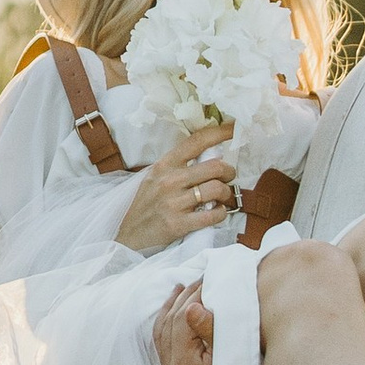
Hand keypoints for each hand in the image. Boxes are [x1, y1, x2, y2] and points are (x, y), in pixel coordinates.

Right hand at [118, 125, 240, 253]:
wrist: (129, 236)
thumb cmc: (146, 205)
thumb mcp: (155, 177)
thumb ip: (178, 166)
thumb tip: (210, 155)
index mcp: (164, 165)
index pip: (196, 141)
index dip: (220, 132)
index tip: (235, 128)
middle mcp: (170, 180)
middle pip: (215, 167)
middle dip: (229, 172)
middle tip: (228, 178)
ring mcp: (174, 203)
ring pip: (217, 189)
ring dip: (227, 194)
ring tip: (222, 198)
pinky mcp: (179, 224)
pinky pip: (214, 215)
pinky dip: (221, 213)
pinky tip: (217, 213)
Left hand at [152, 279, 216, 364]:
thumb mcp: (232, 359)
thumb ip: (212, 332)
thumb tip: (192, 307)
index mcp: (183, 362)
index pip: (183, 317)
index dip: (197, 294)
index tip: (213, 278)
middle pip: (172, 319)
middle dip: (187, 294)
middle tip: (205, 277)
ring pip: (163, 326)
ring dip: (175, 303)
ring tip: (189, 284)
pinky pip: (162, 336)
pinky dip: (168, 316)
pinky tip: (177, 302)